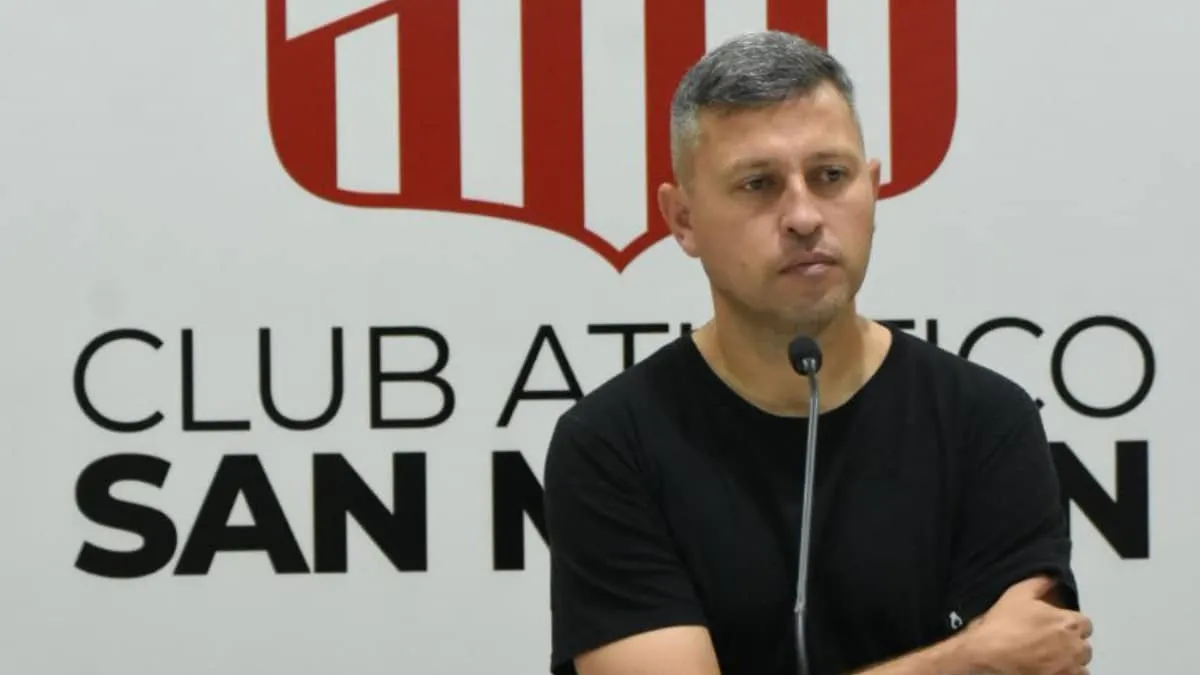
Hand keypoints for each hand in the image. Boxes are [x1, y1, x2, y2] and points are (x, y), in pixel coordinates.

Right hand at [964, 576, 1092, 674]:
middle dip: (1071, 644)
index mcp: (1068, 622)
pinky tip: (1049, 669)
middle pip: (1084, 646)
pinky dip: (1064, 674)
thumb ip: (1039, 583)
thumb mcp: (1017, 594)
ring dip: (1070, 662)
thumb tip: (1051, 577)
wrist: (989, 656)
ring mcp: (1069, 668)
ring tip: (1050, 659)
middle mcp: (1075, 647)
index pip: (1084, 623)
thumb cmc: (1003, 626)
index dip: (1069, 623)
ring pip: (1080, 666)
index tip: (1055, 626)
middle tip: (1050, 643)